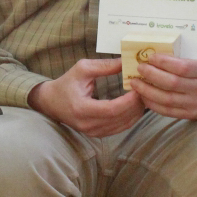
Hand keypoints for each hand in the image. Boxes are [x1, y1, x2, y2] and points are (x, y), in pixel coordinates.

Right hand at [27, 58, 143, 137]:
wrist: (51, 102)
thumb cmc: (66, 83)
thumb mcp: (82, 69)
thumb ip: (105, 66)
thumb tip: (126, 62)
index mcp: (82, 108)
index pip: (111, 109)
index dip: (128, 101)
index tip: (138, 88)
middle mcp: (88, 124)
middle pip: (120, 118)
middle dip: (136, 105)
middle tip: (145, 90)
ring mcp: (93, 132)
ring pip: (123, 126)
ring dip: (136, 112)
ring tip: (142, 97)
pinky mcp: (97, 134)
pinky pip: (119, 129)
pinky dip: (130, 118)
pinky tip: (135, 107)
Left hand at [130, 53, 196, 120]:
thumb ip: (184, 56)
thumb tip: (156, 49)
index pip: (182, 67)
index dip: (164, 62)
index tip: (151, 57)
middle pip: (171, 83)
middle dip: (151, 75)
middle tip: (139, 68)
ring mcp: (195, 104)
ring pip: (166, 99)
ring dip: (147, 91)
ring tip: (135, 83)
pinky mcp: (190, 114)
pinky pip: (167, 111)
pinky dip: (152, 104)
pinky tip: (143, 96)